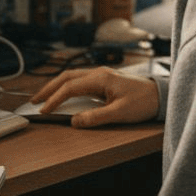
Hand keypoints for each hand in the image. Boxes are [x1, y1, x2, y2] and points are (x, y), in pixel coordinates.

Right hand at [31, 66, 159, 127]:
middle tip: (34, 101)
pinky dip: (66, 87)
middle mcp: (98, 73)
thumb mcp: (120, 113)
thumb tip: (74, 121)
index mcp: (100, 78)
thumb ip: (96, 117)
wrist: (160, 95)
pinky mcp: (104, 81)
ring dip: (56, 86)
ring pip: (71, 77)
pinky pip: (79, 81)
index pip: (70, 87)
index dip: (54, 99)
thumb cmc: (144, 102)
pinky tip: (63, 95)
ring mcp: (101, 76)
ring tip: (43, 98)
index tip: (44, 111)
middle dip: (48, 89)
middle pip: (66, 77)